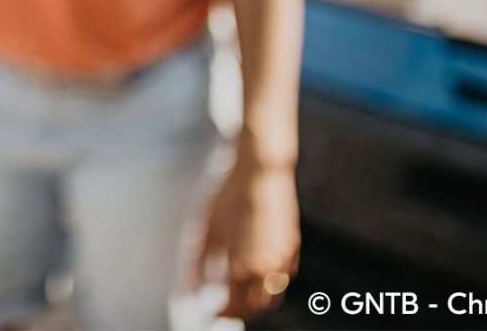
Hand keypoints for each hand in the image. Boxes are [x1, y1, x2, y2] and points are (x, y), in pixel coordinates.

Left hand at [199, 157, 299, 320]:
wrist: (262, 171)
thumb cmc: (230, 196)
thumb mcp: (207, 229)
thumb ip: (199, 263)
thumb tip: (192, 287)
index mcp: (243, 266)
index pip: (233, 306)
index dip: (221, 314)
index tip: (210, 315)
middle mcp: (267, 268)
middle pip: (255, 306)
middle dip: (238, 311)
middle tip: (223, 309)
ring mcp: (284, 259)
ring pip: (272, 296)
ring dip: (256, 302)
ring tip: (238, 297)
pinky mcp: (293, 247)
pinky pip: (283, 278)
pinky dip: (270, 285)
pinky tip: (255, 277)